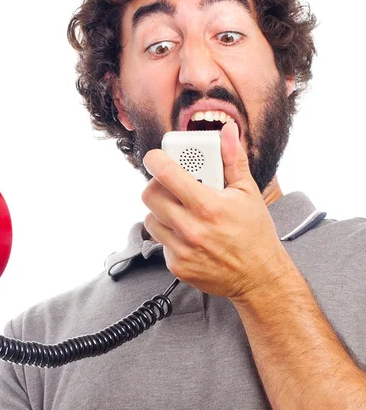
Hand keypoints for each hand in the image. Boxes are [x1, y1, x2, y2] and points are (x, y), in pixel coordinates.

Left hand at [142, 121, 295, 302]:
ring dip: (161, 211)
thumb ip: (233, 159)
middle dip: (157, 185)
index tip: (155, 157)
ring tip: (181, 211)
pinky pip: (160, 242)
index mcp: (208, 205)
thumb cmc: (255, 233)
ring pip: (150, 219)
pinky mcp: (177, 266)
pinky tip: (187, 234)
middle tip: (171, 186)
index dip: (155, 160)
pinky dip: (169, 235)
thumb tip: (226, 132)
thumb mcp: (248, 192)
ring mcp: (182, 249)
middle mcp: (191, 228)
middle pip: (150, 195)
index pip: (166, 174)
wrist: (259, 278)